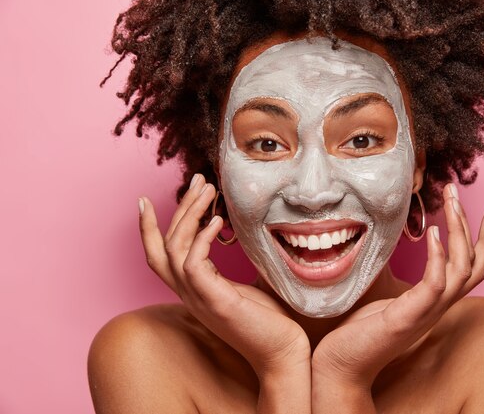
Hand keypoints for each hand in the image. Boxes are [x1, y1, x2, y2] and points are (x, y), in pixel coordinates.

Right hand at [138, 174, 309, 379]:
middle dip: (177, 208)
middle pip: (163, 246)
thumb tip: (249, 232)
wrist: (283, 353)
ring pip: (174, 250)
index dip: (148, 228)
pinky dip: (202, 238)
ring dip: (189, 215)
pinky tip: (218, 220)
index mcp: (194, 289)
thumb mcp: (249, 284)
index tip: (148, 198)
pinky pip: (194, 264)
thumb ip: (239, 263)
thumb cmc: (270, 320)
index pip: (159, 256)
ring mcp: (199, 299)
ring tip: (209, 190)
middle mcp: (189, 294)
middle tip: (198, 181)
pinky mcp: (216, 302)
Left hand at [312, 184, 483, 395]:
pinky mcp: (408, 317)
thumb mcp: (383, 295)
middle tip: (457, 191)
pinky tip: (432, 233)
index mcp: (434, 302)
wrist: (341, 366)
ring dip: (459, 233)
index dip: (482, 241)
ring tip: (450, 203)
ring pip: (462, 270)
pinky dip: (439, 258)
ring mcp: (426, 313)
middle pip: (474, 264)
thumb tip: (388, 242)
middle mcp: (437, 308)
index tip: (483, 210)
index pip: (471, 269)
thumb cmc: (360, 331)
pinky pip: (435, 285)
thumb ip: (395, 274)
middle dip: (471, 225)